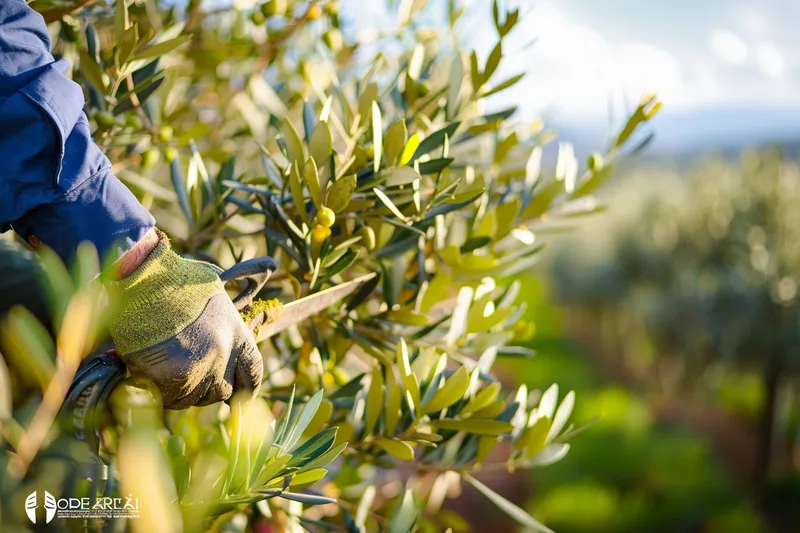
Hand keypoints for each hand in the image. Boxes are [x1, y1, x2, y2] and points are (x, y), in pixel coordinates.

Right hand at [106, 230, 262, 408]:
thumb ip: (224, 322)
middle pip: (222, 391)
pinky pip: (169, 399)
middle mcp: (223, 354)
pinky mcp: (171, 380)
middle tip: (188, 372)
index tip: (241, 396)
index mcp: (237, 332)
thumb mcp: (214, 294)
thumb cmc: (173, 281)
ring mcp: (198, 369)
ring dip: (181, 389)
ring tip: (165, 365)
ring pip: (193, 398)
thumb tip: (228, 339)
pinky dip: (160, 391)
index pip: (253, 372)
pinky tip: (151, 371)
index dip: (247, 387)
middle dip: (207, 387)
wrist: (141, 281)